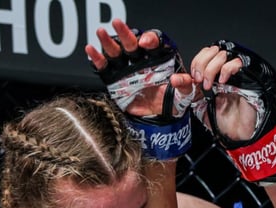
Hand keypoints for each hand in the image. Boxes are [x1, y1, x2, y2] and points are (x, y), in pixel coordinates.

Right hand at [85, 19, 194, 159]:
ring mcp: (127, 68)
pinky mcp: (115, 79)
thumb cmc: (173, 100)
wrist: (161, 116)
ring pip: (117, 51)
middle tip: (117, 23)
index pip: (155, 42)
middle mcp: (141, 59)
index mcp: (159, 57)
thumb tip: (177, 80)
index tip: (146, 43)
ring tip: (101, 32)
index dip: (150, 39)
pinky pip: (105, 68)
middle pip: (132, 42)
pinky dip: (97, 59)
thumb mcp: (185, 93)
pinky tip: (91, 50)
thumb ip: (185, 85)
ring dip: (108, 41)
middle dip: (125, 33)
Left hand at [188, 40, 275, 183]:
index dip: (196, 62)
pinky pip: (236, 62)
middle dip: (202, 64)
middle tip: (200, 81)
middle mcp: (224, 71)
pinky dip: (226, 70)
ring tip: (210, 86)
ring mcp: (235, 74)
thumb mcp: (197, 104)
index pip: (204, 53)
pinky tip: (223, 83)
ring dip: (211, 69)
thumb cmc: (221, 120)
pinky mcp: (245, 78)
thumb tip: (175, 79)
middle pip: (212, 50)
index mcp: (213, 74)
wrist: (236, 134)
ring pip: (222, 54)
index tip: (193, 78)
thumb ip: (187, 91)